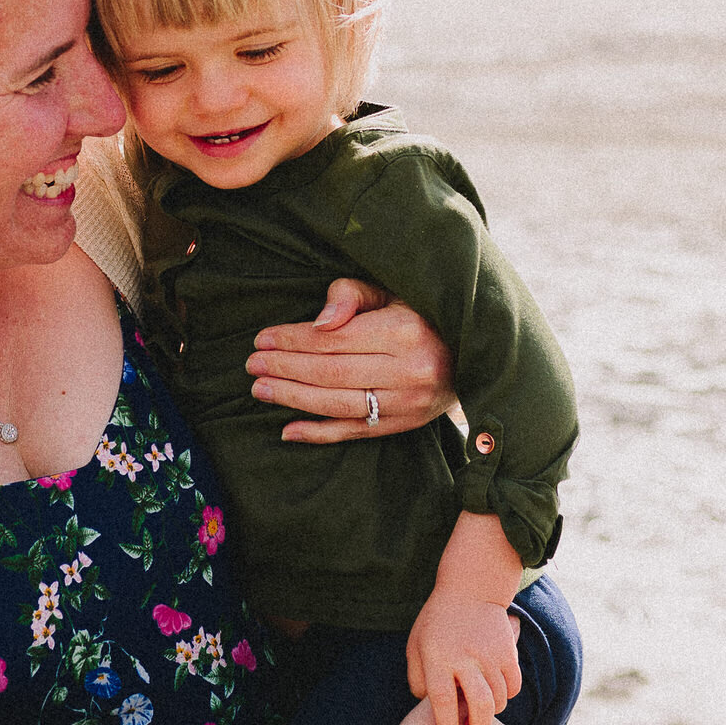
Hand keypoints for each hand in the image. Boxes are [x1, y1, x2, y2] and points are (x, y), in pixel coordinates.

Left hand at [247, 281, 456, 441]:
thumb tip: (319, 324)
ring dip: (294, 399)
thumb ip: (352, 295)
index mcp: (406, 332)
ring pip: (340, 405)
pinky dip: (320, 434)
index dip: (293, 339)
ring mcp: (410, 404)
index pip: (335, 340)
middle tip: (252, 365)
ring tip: (260, 389)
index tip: (262, 338)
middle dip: (286, 369)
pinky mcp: (407, 425)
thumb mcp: (393, 290)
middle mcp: (410, 372)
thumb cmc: (422, 312)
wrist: (474, 352)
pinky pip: (357, 432)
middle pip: (332, 374)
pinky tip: (289, 429)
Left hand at [406, 593, 521, 724]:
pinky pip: (513, 686)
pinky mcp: (508, 651)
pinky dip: (506, 695)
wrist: (469, 589)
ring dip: (490, 711)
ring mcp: (489, 654)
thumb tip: (427, 707)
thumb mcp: (416, 645)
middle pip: (479, 706)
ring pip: (498, 700)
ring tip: (480, 706)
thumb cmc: (437, 623)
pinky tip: (494, 690)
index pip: (442, 702)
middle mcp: (465, 658)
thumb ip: (417, 678)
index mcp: (437, 658)